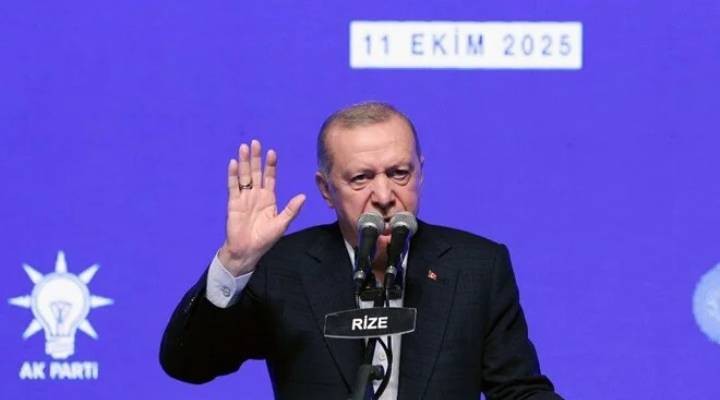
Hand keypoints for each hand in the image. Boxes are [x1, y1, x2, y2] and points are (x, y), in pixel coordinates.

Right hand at [218, 140, 305, 275]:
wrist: (247, 251)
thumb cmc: (265, 239)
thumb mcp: (281, 224)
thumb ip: (291, 210)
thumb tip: (303, 196)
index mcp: (268, 198)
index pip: (269, 177)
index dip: (270, 165)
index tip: (272, 152)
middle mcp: (255, 195)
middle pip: (255, 172)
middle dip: (255, 158)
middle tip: (255, 142)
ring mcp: (244, 198)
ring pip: (243, 176)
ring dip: (243, 162)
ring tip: (244, 147)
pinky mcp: (233, 203)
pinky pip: (233, 186)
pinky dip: (233, 174)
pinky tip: (233, 163)